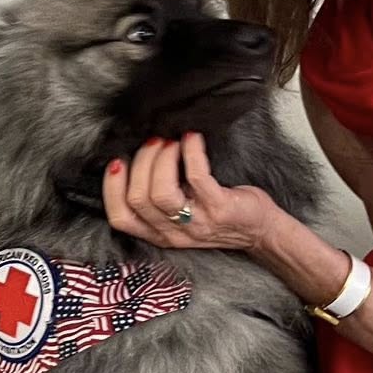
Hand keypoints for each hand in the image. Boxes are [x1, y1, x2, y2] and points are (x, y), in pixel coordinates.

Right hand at [103, 131, 276, 253]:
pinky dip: (191, 152)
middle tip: (155, 143)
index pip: (120, 219)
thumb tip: (137, 159)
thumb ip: (158, 198)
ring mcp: (197, 222)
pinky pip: (196, 177)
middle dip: (141, 163)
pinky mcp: (219, 208)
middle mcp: (174, 232)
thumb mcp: (181, 216)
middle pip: (138, 199)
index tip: (118, 162)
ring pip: (161, 193)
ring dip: (161, 159)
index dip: (112, 188)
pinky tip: (192, 139)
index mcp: (159, 233)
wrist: (260, 231)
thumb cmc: (219, 214)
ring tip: (171, 142)